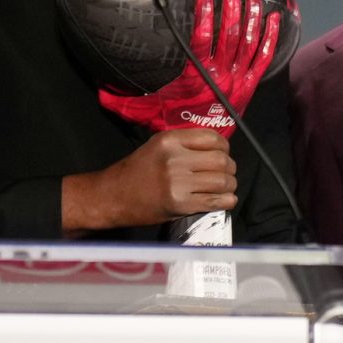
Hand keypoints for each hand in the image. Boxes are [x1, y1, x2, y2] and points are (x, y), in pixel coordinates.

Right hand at [62, 128, 236, 233]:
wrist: (113, 196)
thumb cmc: (136, 171)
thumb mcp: (157, 146)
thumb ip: (185, 145)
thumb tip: (218, 149)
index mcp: (170, 140)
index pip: (213, 138)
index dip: (224, 148)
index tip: (222, 155)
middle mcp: (174, 159)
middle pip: (221, 160)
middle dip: (229, 169)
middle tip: (226, 175)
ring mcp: (178, 182)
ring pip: (222, 181)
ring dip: (229, 186)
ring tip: (224, 188)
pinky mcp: (180, 204)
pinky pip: (215, 201)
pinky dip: (226, 201)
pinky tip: (224, 200)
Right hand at [99, 0, 279, 134]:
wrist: (198, 151)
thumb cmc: (172, 124)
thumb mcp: (145, 112)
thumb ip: (122, 100)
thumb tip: (100, 92)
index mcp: (195, 76)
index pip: (200, 38)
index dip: (204, 13)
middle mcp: (218, 76)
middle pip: (228, 34)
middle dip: (230, 4)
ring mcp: (236, 81)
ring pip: (248, 42)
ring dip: (251, 14)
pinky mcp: (248, 86)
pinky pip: (263, 59)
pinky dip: (270, 38)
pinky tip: (274, 19)